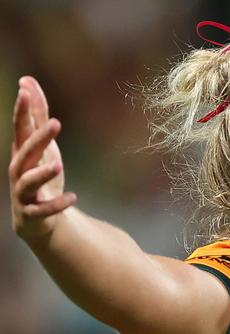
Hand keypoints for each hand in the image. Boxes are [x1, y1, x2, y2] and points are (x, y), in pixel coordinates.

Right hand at [9, 76, 76, 241]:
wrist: (37, 218)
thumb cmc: (39, 174)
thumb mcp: (41, 145)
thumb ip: (36, 116)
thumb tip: (27, 81)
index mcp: (22, 153)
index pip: (20, 129)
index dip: (21, 110)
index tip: (25, 90)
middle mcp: (18, 171)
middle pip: (26, 153)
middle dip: (38, 138)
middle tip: (56, 123)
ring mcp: (23, 193)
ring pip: (28, 182)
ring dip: (42, 173)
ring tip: (58, 164)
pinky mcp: (32, 214)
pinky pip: (43, 209)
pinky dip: (57, 204)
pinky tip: (73, 197)